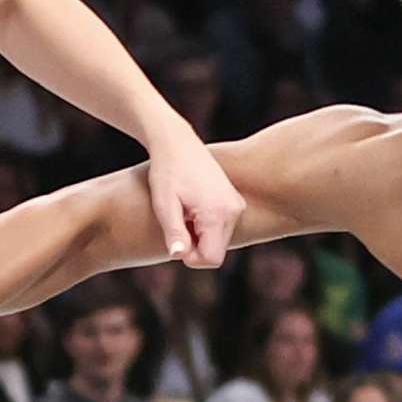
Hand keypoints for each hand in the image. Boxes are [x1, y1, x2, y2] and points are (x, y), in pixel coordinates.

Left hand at [144, 134, 243, 267]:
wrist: (176, 142)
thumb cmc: (167, 172)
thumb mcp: (164, 205)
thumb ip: (174, 233)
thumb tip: (179, 256)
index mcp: (218, 213)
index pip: (212, 258)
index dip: (191, 258)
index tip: (175, 241)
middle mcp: (234, 210)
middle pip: (217, 250)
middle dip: (196, 246)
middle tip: (177, 222)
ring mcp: (237, 204)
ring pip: (220, 240)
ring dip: (200, 236)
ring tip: (184, 212)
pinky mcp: (235, 200)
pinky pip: (223, 227)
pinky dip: (206, 226)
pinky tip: (192, 208)